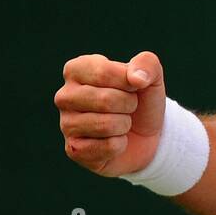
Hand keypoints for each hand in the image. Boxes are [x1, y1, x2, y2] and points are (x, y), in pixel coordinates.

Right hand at [54, 51, 165, 177]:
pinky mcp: (73, 150)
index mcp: (76, 69)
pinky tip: (115, 140)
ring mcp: (66, 124)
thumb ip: (147, 64)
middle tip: (129, 106)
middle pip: (105, 100)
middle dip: (129, 104)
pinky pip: (107, 147)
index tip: (132, 86)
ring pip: (106, 125)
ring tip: (121, 122)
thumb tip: (136, 78)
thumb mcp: (151, 76)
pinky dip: (121, 144)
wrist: (145, 135)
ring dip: (125, 124)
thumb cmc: (141, 100)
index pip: (103, 72)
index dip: (129, 82)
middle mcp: (65, 96)